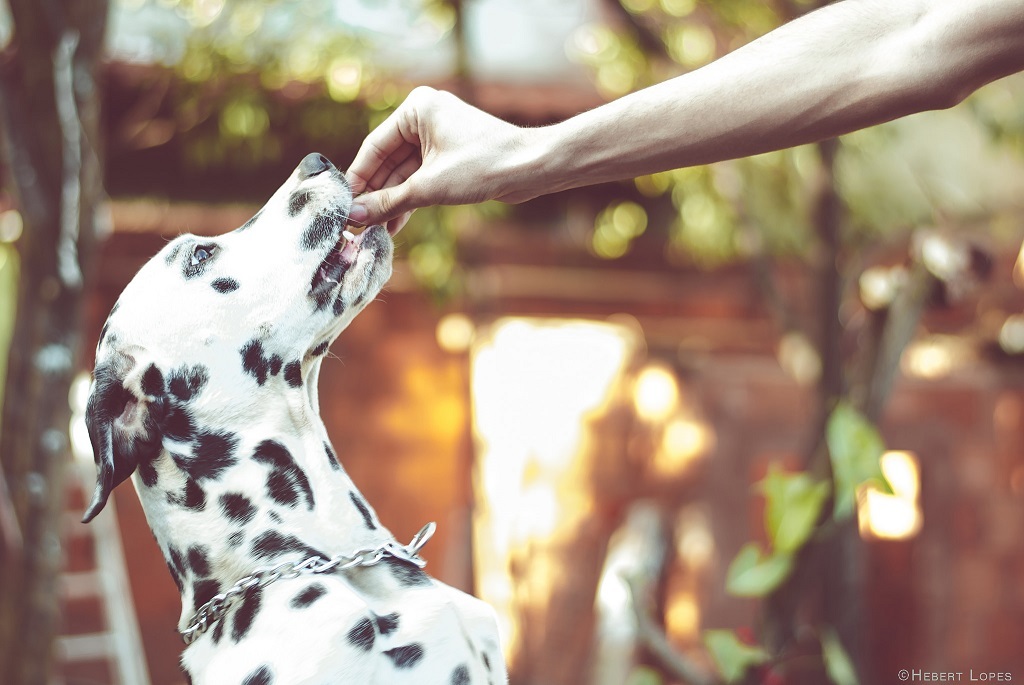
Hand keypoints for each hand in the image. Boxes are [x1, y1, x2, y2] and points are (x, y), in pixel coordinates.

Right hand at [345, 87, 536, 234]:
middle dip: (376, 195)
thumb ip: (389, 201)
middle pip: (389, 162)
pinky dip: (410, 199)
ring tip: (374, 231)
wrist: (530, 169)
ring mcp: (439, 137)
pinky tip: (394, 224)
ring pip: (405, 173)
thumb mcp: (429, 187)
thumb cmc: (483, 165)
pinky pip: (421, 178)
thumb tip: (355, 215)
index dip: (359, 179)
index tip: (344, 205)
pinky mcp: (450, 157)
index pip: (375, 146)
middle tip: (358, 224)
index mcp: (417, 108)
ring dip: (392, 202)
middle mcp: (425, 117)